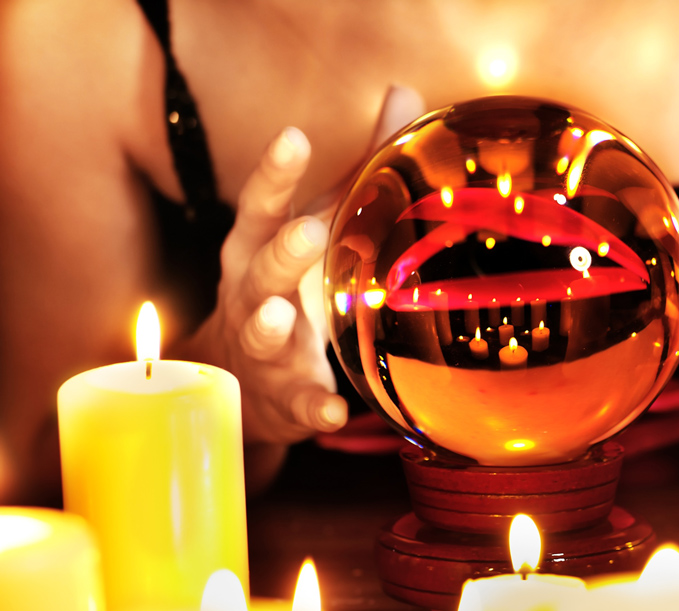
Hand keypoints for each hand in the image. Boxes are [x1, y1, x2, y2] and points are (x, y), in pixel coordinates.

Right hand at [180, 126, 341, 445]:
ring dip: (273, 328)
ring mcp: (264, 350)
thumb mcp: (313, 226)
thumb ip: (355, 170)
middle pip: (261, 270)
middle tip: (307, 231)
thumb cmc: (286, 288)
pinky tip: (333, 412)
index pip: (262, 206)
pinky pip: (297, 404)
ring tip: (285, 317)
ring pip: (263, 335)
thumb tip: (404, 96)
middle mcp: (254, 296)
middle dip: (282, 252)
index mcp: (257, 249)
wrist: (241, 381)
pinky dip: (313, 408)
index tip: (294, 137)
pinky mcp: (284, 399)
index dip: (275, 173)